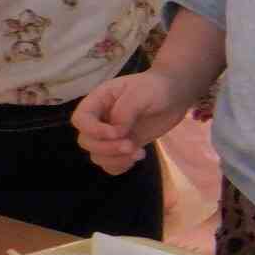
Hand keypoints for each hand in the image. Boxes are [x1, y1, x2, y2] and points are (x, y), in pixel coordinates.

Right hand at [72, 71, 196, 173]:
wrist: (175, 96)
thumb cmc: (156, 88)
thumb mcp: (141, 93)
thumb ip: (125, 111)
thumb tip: (116, 133)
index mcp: (98, 101)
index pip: (80, 120)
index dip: (93, 130)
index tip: (117, 133)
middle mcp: (100, 120)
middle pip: (86, 141)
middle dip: (106, 148)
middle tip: (131, 145)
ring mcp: (111, 135)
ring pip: (97, 155)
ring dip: (114, 159)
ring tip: (138, 153)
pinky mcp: (123, 146)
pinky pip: (111, 164)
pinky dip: (120, 166)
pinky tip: (137, 158)